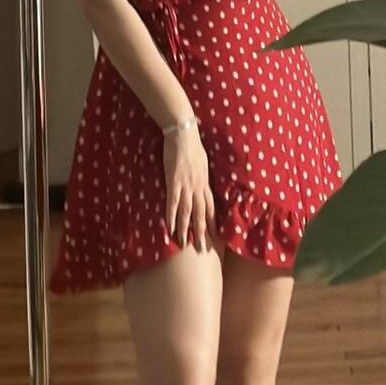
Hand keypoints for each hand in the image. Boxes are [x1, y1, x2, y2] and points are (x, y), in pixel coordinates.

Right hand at [163, 123, 216, 251]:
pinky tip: (170, 228)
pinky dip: (172, 217)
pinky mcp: (174, 183)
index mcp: (205, 183)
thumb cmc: (192, 146)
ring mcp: (187, 186)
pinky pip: (173, 204)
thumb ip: (201, 175)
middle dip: (202, 233)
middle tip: (203, 250)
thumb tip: (201, 182)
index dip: (212, 223)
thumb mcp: (202, 162)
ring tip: (186, 245)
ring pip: (188, 213)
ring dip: (187, 230)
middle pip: (202, 215)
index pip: (211, 208)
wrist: (184, 135)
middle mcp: (198, 188)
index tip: (215, 237)